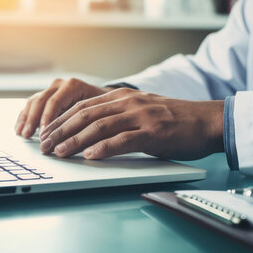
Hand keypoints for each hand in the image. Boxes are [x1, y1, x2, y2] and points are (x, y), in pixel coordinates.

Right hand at [14, 78, 114, 137]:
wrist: (105, 99)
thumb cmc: (104, 108)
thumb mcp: (99, 112)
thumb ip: (85, 121)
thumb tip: (73, 139)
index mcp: (73, 86)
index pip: (55, 102)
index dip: (47, 119)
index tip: (43, 134)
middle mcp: (61, 85)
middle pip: (42, 101)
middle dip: (34, 120)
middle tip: (28, 136)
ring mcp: (52, 90)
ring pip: (34, 102)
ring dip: (26, 119)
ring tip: (22, 134)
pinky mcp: (47, 97)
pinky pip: (32, 105)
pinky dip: (25, 117)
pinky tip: (20, 129)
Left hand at [38, 88, 224, 159]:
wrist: (207, 121)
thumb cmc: (175, 120)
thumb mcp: (142, 111)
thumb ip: (118, 117)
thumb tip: (90, 134)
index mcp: (122, 96)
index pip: (82, 106)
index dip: (60, 120)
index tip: (45, 133)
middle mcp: (128, 102)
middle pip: (85, 115)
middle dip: (60, 131)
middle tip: (44, 146)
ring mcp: (140, 116)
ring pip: (99, 126)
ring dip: (74, 140)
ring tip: (59, 153)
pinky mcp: (153, 132)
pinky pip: (123, 140)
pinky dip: (104, 148)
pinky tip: (90, 156)